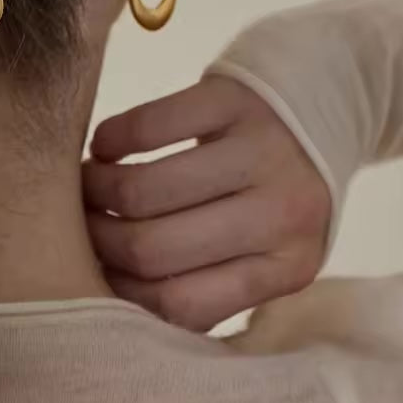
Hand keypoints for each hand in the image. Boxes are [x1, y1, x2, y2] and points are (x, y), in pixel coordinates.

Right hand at [84, 75, 331, 330]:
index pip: (180, 304)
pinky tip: (106, 148)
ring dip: (95, 191)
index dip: (121, 291)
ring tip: (86, 188)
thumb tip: (110, 302)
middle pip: (152, 248)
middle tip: (80, 226)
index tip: (96, 271)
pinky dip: (110, 140)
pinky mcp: (233, 99)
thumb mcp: (263, 249)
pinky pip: (147, 126)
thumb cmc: (275, 192)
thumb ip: (206, 282)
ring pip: (142, 191)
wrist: (323, 103)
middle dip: (97, 240)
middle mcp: (283, 214)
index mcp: (289, 267)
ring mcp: (261, 152)